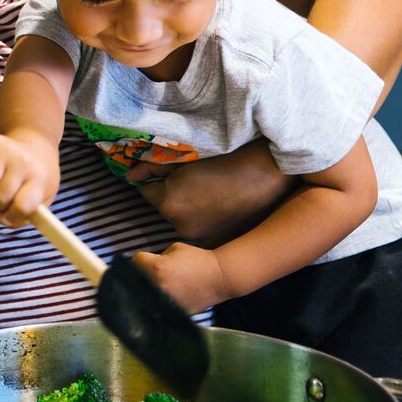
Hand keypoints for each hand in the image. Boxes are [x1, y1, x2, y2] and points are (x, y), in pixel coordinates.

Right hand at [0, 133, 59, 226]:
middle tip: (5, 196)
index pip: (22, 206)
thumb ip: (21, 216)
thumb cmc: (38, 179)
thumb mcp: (41, 199)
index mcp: (40, 179)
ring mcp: (8, 150)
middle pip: (0, 197)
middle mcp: (24, 162)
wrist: (37, 147)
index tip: (9, 215)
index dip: (11, 217)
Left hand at [130, 141, 295, 243]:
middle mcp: (179, 225)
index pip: (143, 190)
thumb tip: (131, 175)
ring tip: (207, 195)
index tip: (161, 173)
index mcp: (169, 201)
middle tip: (190, 182)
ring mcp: (198, 238)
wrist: (269, 175)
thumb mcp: (187, 157)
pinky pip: (197, 232)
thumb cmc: (228, 159)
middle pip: (161, 208)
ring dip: (184, 211)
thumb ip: (155, 166)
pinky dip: (201, 222)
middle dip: (167, 196)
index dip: (152, 180)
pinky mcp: (215, 244)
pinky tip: (218, 209)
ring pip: (179, 221)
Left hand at [131, 242, 233, 314]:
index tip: (148, 259)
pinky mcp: (172, 311)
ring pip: (146, 294)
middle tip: (154, 272)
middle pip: (136, 279)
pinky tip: (172, 294)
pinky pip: (159, 305)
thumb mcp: (175, 248)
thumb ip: (158, 256)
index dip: (142, 258)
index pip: (135, 261)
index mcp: (156, 268)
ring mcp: (164, 301)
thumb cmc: (198, 259)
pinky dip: (161, 301)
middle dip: (143, 274)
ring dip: (150, 289)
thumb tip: (145, 263)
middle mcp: (157, 285)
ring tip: (165, 284)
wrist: (219, 278)